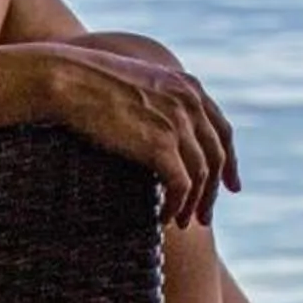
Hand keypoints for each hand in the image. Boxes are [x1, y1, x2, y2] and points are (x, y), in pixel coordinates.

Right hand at [33, 43, 240, 226]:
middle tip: (205, 216)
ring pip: (202, 175)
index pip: (222, 130)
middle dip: (214, 191)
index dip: (230, 161)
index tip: (231, 186)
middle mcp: (191, 103)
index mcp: (188, 87)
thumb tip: (162, 131)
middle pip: (217, 156)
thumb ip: (160, 100)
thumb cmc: (93, 82)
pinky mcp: (160, 144)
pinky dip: (178, 205)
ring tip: (184, 222)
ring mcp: (178, 123)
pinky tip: (166, 217)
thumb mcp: (140, 82)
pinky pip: (181, 185)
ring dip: (194, 204)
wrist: (71, 79)